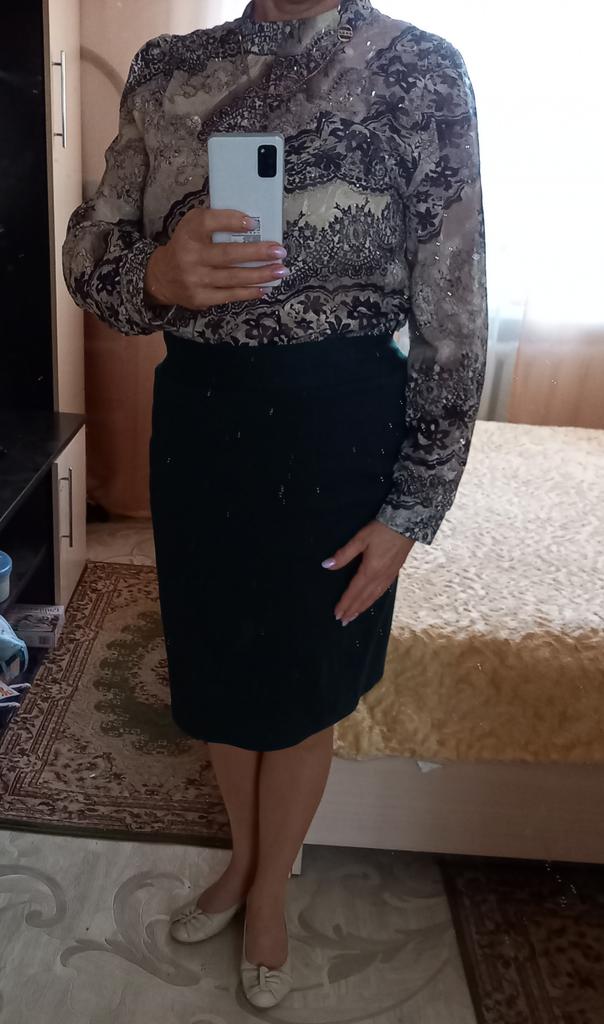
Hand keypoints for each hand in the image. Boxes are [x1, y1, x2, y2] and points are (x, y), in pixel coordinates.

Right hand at [143, 207, 287, 309]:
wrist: (162, 277)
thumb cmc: (186, 245)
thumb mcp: (192, 226)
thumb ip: (215, 221)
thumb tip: (251, 223)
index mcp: (189, 232)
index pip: (209, 223)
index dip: (231, 221)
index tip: (252, 223)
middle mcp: (190, 256)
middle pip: (228, 254)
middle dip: (257, 253)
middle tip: (279, 251)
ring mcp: (196, 280)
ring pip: (233, 278)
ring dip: (260, 274)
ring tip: (280, 271)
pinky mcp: (201, 298)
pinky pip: (230, 295)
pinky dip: (249, 292)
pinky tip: (265, 287)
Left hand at [322, 519, 414, 625]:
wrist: (407, 524)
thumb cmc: (381, 530)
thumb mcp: (360, 539)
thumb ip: (344, 554)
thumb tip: (326, 565)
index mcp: (370, 571)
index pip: (354, 591)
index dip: (345, 603)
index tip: (337, 614)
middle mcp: (380, 577)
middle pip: (364, 598)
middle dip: (353, 610)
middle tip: (343, 622)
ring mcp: (389, 576)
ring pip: (374, 597)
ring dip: (362, 608)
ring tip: (354, 616)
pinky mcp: (395, 573)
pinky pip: (382, 592)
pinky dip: (373, 600)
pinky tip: (371, 601)